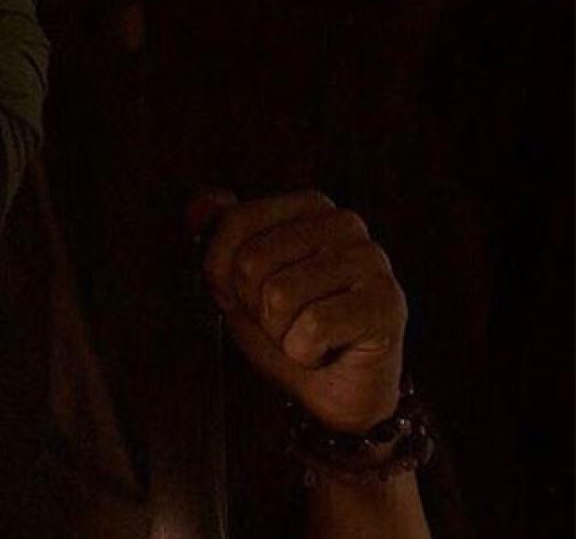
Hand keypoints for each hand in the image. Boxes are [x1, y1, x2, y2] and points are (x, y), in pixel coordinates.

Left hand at [193, 190, 406, 432]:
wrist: (337, 391)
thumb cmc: (289, 331)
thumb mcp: (239, 283)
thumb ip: (219, 236)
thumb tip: (204, 200)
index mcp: (309, 208)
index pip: (235, 222)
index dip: (221, 274)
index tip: (241, 298)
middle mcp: (344, 224)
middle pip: (252, 261)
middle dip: (253, 308)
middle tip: (282, 322)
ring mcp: (370, 261)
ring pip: (278, 295)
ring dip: (279, 334)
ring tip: (304, 335)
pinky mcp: (386, 303)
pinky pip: (312, 327)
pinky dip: (304, 352)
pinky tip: (325, 351)